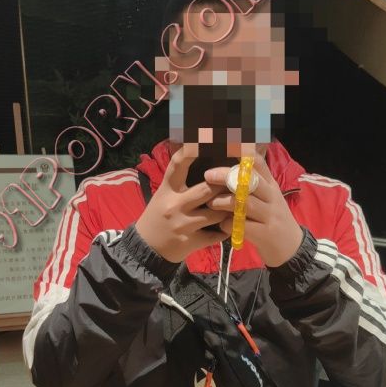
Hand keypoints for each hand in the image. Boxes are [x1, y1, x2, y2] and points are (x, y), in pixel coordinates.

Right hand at [135, 145, 230, 262]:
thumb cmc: (158, 216)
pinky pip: (216, 234)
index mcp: (167, 189)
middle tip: (238, 180)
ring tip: (239, 203)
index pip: (178, 165)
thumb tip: (198, 152)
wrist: (146, 248)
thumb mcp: (163, 194)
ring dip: (229, 208)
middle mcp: (174, 205)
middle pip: (207, 189)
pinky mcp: (190, 242)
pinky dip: (227, 229)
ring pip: (216, 213)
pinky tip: (232, 224)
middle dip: (224, 184)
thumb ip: (180, 179)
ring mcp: (183, 225)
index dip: (191, 150)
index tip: (205, 138)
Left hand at [204, 154, 303, 266]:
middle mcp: (272, 197)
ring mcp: (270, 216)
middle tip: (208, 175)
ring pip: (246, 203)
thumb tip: (229, 165)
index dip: (242, 151)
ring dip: (225, 202)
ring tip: (211, 203)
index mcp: (270, 185)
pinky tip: (222, 225)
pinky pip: (244, 226)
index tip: (224, 144)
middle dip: (227, 176)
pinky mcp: (266, 235)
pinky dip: (229, 224)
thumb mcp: (268, 198)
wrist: (292, 249)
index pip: (258, 162)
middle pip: (250, 181)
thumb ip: (253, 183)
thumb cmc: (273, 220)